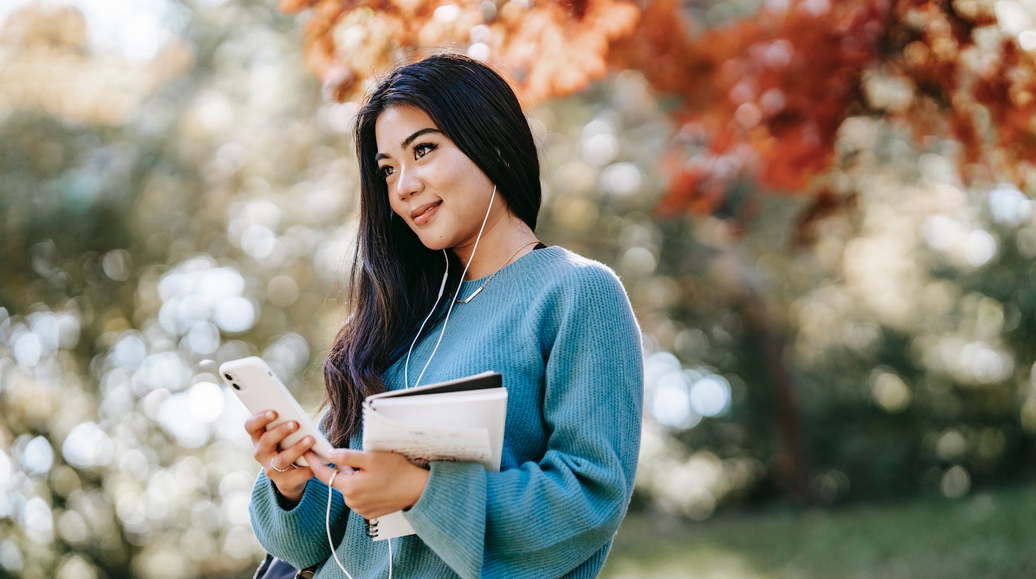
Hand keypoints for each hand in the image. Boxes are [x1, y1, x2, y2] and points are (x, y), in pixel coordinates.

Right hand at [245, 410, 316, 507]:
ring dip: (296, 448)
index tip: (274, 412)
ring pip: (281, 459)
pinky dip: (307, 467)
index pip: (251, 427)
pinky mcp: (283, 482)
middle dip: (281, 431)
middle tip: (295, 423)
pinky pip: (296, 475)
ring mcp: (270, 469)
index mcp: (258, 438)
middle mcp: (261, 453)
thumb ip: (285, 423)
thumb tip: (298, 414)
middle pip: (266, 441)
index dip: (260, 419)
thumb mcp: (283, 434)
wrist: (290, 476)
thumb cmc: (288, 445)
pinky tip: (316, 460)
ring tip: (310, 439)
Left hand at [304, 449, 429, 519]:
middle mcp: (352, 501)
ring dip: (355, 478)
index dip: (313, 462)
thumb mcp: (371, 457)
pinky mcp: (369, 513)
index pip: (323, 474)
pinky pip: (359, 497)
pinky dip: (363, 488)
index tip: (308, 452)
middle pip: (339, 480)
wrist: (417, 489)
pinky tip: (377, 482)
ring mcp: (360, 509)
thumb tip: (329, 454)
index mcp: (349, 487)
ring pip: (350, 488)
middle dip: (344, 468)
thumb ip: (347, 456)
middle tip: (361, 458)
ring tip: (374, 471)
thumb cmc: (397, 472)